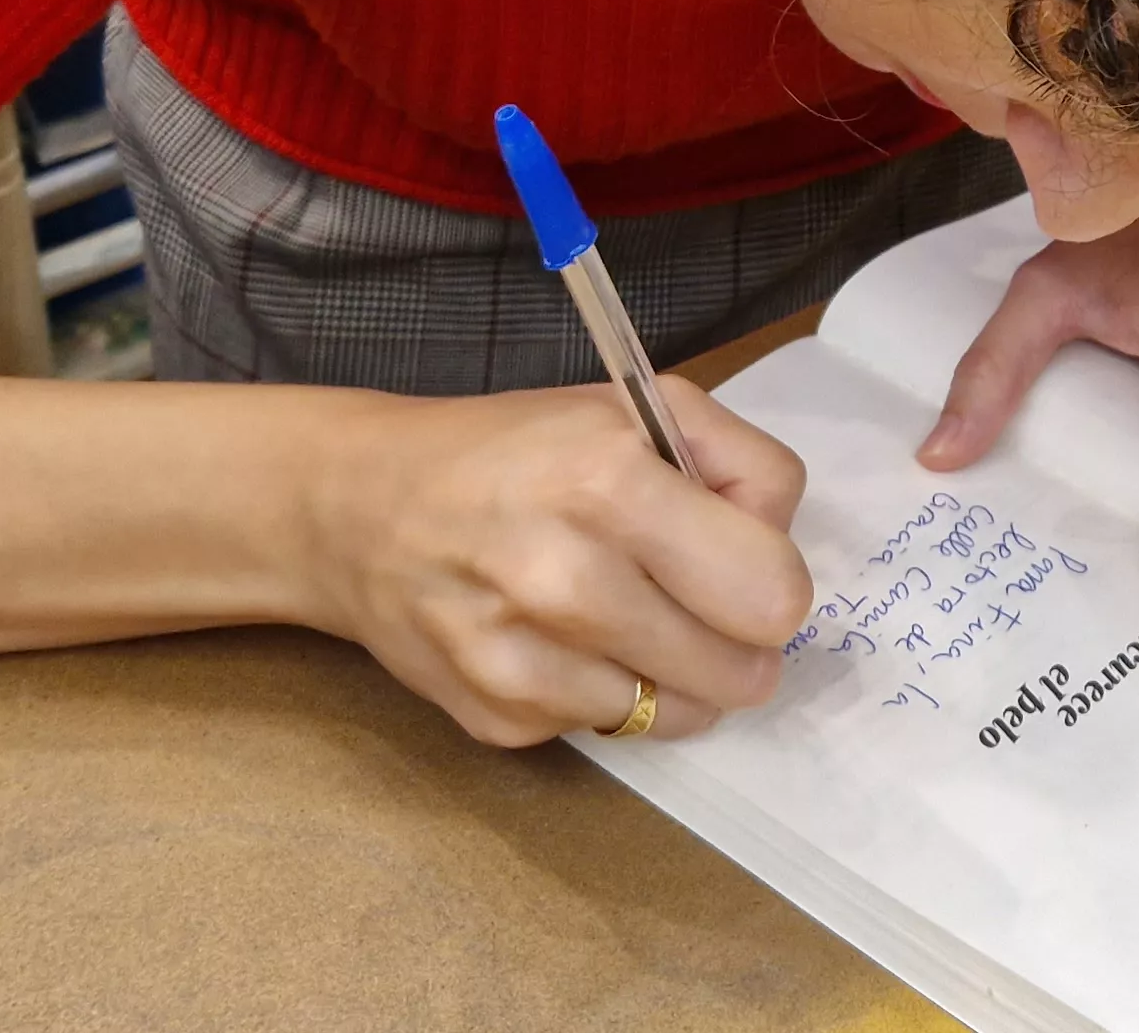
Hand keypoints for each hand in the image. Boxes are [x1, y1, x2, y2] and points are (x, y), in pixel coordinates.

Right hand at [299, 379, 814, 746]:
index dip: (773, 579)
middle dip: (738, 639)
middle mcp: (564, 579)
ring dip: (677, 674)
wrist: (355, 507)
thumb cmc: (511, 451)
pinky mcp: (497, 719)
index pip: (773, 593)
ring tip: (626, 615)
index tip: (737, 560)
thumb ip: (740, 465)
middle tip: (695, 599)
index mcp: (609, 484)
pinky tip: (561, 639)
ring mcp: (523, 662)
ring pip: (684, 715)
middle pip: (742, 673)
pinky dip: (606, 692)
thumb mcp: (635, 410)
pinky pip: (611, 728)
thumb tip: (784, 550)